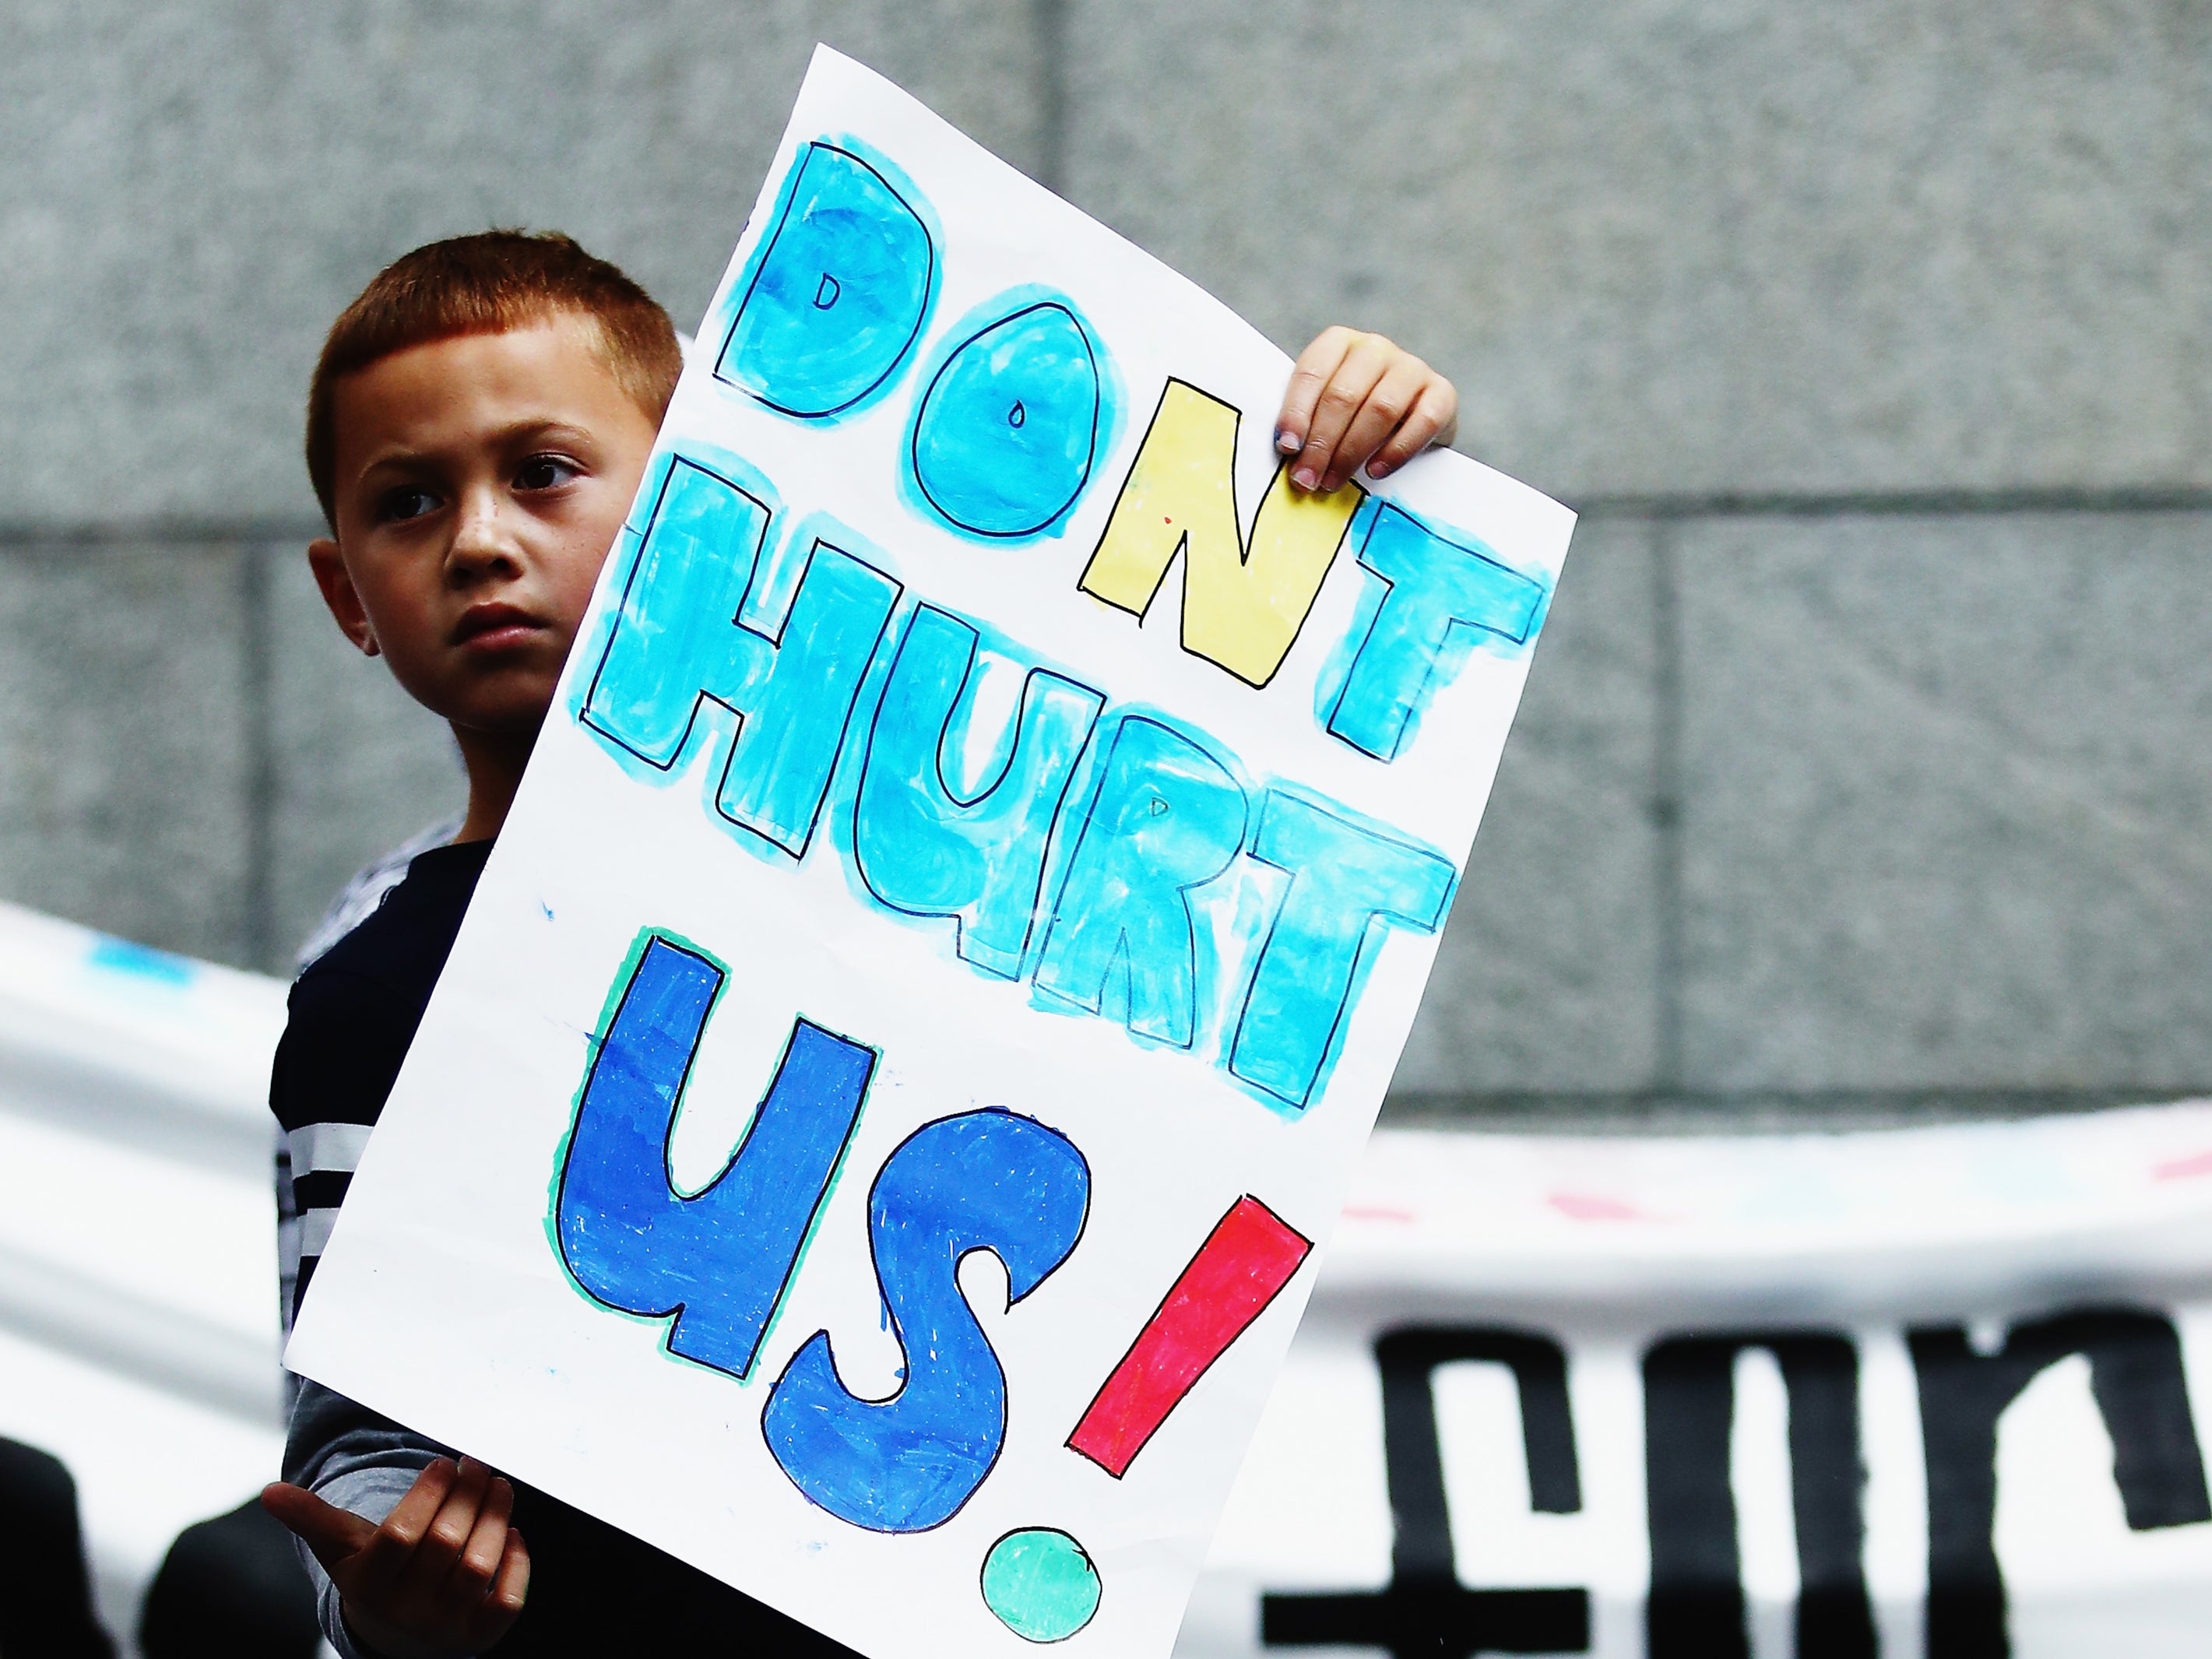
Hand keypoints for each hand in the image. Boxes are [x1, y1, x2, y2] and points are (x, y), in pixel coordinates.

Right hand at [262, 1456, 528, 1658]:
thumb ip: (312, 1518)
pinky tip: (512, 1531)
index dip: (426, 1495)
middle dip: (466, 1496)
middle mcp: (408, 1610)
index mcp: (369, 1586)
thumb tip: (271, 1491)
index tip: (442, 1462)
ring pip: (480, 1565)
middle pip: (445, 1544)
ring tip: (498, 1485)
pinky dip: (516, 1563)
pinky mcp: (482, 1633)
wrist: (398, 1638)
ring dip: (495, 1518)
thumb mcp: (342, 1549)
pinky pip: (508, 1599)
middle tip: (476, 1464)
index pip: (401, 1537)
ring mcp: (447, 1625)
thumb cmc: (374, 1575)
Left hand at [1276, 327, 1458, 493]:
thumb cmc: (1355, 414)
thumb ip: (1307, 420)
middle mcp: (1375, 348)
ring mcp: (1411, 367)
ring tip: (1334, 482)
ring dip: (1352, 452)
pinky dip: (1396, 451)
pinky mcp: (1442, 393)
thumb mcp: (1325, 407)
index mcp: (1339, 342)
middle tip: (1307, 479)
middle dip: (1321, 443)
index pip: (1312, 371)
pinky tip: (1375, 471)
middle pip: (1344, 395)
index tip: (1287, 448)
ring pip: (1380, 409)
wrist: (1410, 417)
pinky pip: (1422, 422)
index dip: (1297, 411)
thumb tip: (1288, 452)